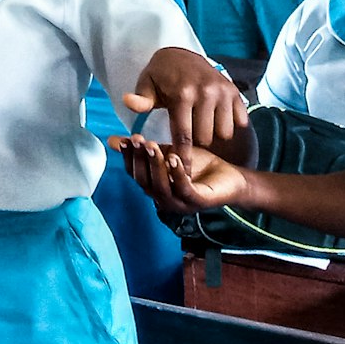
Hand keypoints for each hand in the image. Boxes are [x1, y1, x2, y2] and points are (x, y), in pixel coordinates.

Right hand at [113, 136, 249, 212]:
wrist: (231, 177)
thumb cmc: (199, 166)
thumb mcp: (168, 152)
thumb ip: (145, 149)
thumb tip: (113, 140)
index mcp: (155, 188)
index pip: (135, 175)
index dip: (129, 158)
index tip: (127, 139)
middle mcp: (164, 199)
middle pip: (145, 182)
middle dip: (139, 160)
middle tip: (138, 140)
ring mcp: (181, 203)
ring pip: (161, 188)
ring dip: (155, 166)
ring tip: (153, 146)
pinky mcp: (198, 202)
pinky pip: (184, 189)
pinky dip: (177, 174)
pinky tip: (174, 157)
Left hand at [120, 46, 247, 158]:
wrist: (182, 54)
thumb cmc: (161, 75)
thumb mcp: (147, 84)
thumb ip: (141, 100)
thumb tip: (128, 102)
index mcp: (182, 94)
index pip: (184, 135)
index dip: (183, 157)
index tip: (181, 172)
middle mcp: (205, 92)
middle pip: (205, 138)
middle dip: (196, 142)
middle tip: (187, 134)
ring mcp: (223, 92)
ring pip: (224, 133)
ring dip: (214, 135)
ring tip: (201, 126)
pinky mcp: (235, 92)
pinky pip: (239, 122)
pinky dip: (229, 125)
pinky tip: (216, 119)